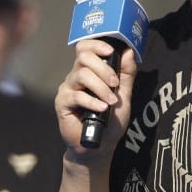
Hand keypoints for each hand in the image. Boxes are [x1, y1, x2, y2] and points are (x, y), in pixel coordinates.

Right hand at [55, 39, 136, 158]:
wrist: (100, 146)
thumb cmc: (110, 121)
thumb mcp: (124, 96)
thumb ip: (126, 74)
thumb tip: (129, 51)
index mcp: (89, 71)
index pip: (85, 48)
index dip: (97, 45)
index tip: (111, 51)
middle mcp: (76, 77)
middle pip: (84, 57)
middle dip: (104, 69)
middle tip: (115, 85)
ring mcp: (68, 89)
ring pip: (82, 75)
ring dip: (101, 87)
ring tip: (110, 102)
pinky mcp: (62, 103)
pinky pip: (76, 96)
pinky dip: (92, 102)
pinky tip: (101, 109)